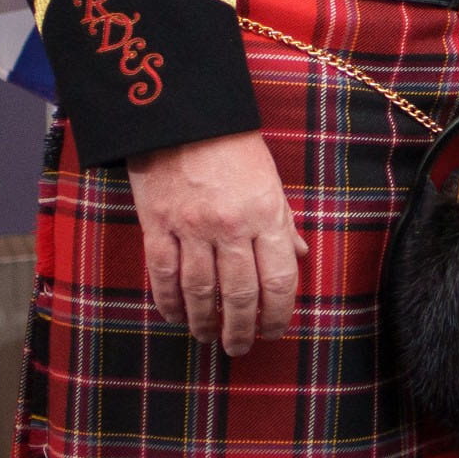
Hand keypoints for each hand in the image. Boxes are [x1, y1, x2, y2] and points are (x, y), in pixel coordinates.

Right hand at [127, 130, 303, 358]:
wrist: (182, 110)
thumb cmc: (231, 143)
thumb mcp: (269, 178)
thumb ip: (283, 221)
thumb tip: (301, 254)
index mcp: (265, 214)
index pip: (279, 279)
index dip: (278, 313)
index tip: (274, 330)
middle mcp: (231, 226)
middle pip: (240, 294)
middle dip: (242, 329)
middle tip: (240, 347)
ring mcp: (192, 228)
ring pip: (200, 291)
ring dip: (205, 321)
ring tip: (208, 336)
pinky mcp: (158, 225)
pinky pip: (163, 275)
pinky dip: (169, 302)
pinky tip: (175, 316)